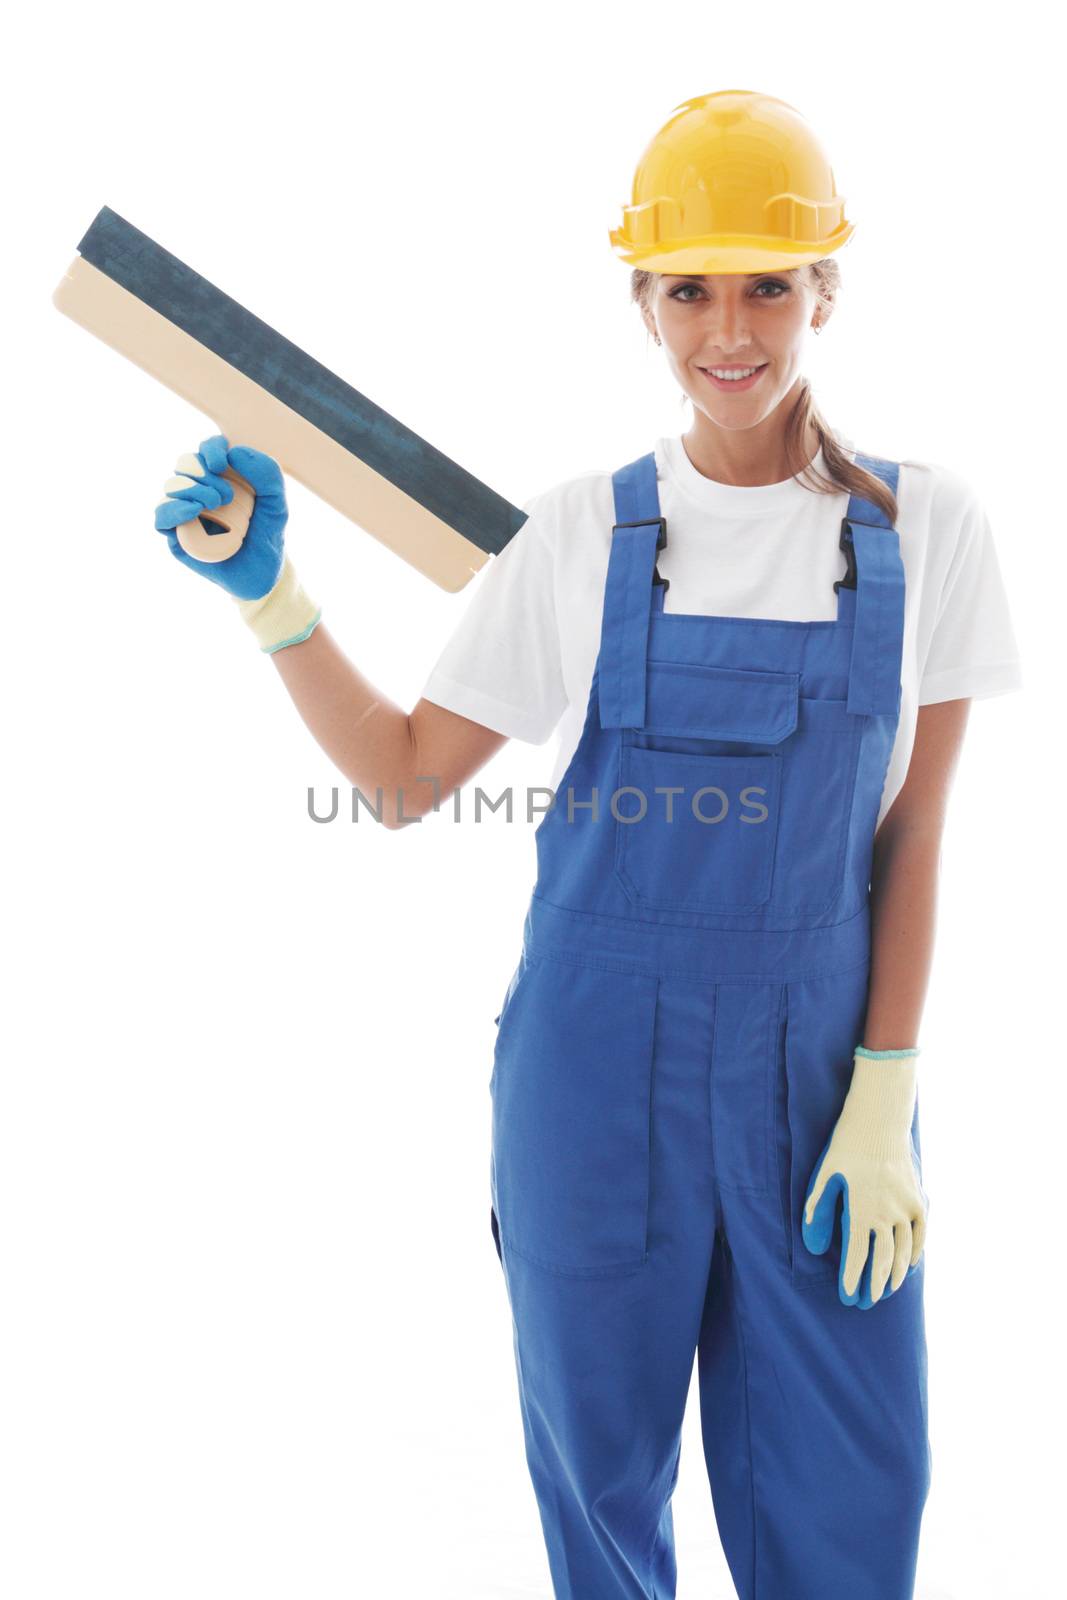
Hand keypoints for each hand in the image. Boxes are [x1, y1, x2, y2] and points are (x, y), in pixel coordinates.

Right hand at [153, 434, 288, 600]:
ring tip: (215, 505)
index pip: (208, 449)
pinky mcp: (176, 536)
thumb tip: (235, 452)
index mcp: (223, 477)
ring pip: (172, 486)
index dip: (211, 448)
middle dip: (203, 474)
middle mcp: (201, 491)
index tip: (222, 463)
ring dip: (191, 489)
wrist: (262, 576)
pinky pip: (161, 516)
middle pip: (186, 463)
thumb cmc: (267, 538)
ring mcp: (186, 512)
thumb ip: (268, 475)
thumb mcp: (277, 506)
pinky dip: (173, 509)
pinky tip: (193, 511)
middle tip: (225, 496)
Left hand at [802, 1048, 926, 1308]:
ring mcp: (906, 1207)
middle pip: (882, 1260)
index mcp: (861, 1210)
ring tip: (886, 1290)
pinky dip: (916, 1252)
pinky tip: (909, 1265)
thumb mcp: (824, 1176)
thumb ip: (818, 1212)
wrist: (879, 1121)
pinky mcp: (918, 1199)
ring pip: (904, 1251)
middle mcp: (886, 1214)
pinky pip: (921, 1234)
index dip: (852, 1279)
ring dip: (895, 1273)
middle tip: (866, 1304)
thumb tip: (816, 1247)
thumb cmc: (846, 1148)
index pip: (857, 1255)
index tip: (848, 1298)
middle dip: (873, 1285)